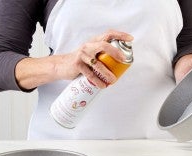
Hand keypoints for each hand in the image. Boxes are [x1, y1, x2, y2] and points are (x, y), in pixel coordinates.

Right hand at [15, 30, 132, 89]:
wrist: (60, 66)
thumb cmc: (79, 60)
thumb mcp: (90, 53)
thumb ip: (101, 54)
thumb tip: (120, 62)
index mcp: (93, 41)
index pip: (108, 34)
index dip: (120, 35)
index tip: (130, 39)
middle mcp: (88, 46)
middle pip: (104, 45)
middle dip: (116, 52)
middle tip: (123, 59)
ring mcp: (82, 55)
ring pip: (98, 64)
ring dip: (107, 73)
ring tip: (113, 80)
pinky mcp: (77, 65)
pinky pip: (90, 75)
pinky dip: (98, 82)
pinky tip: (103, 86)